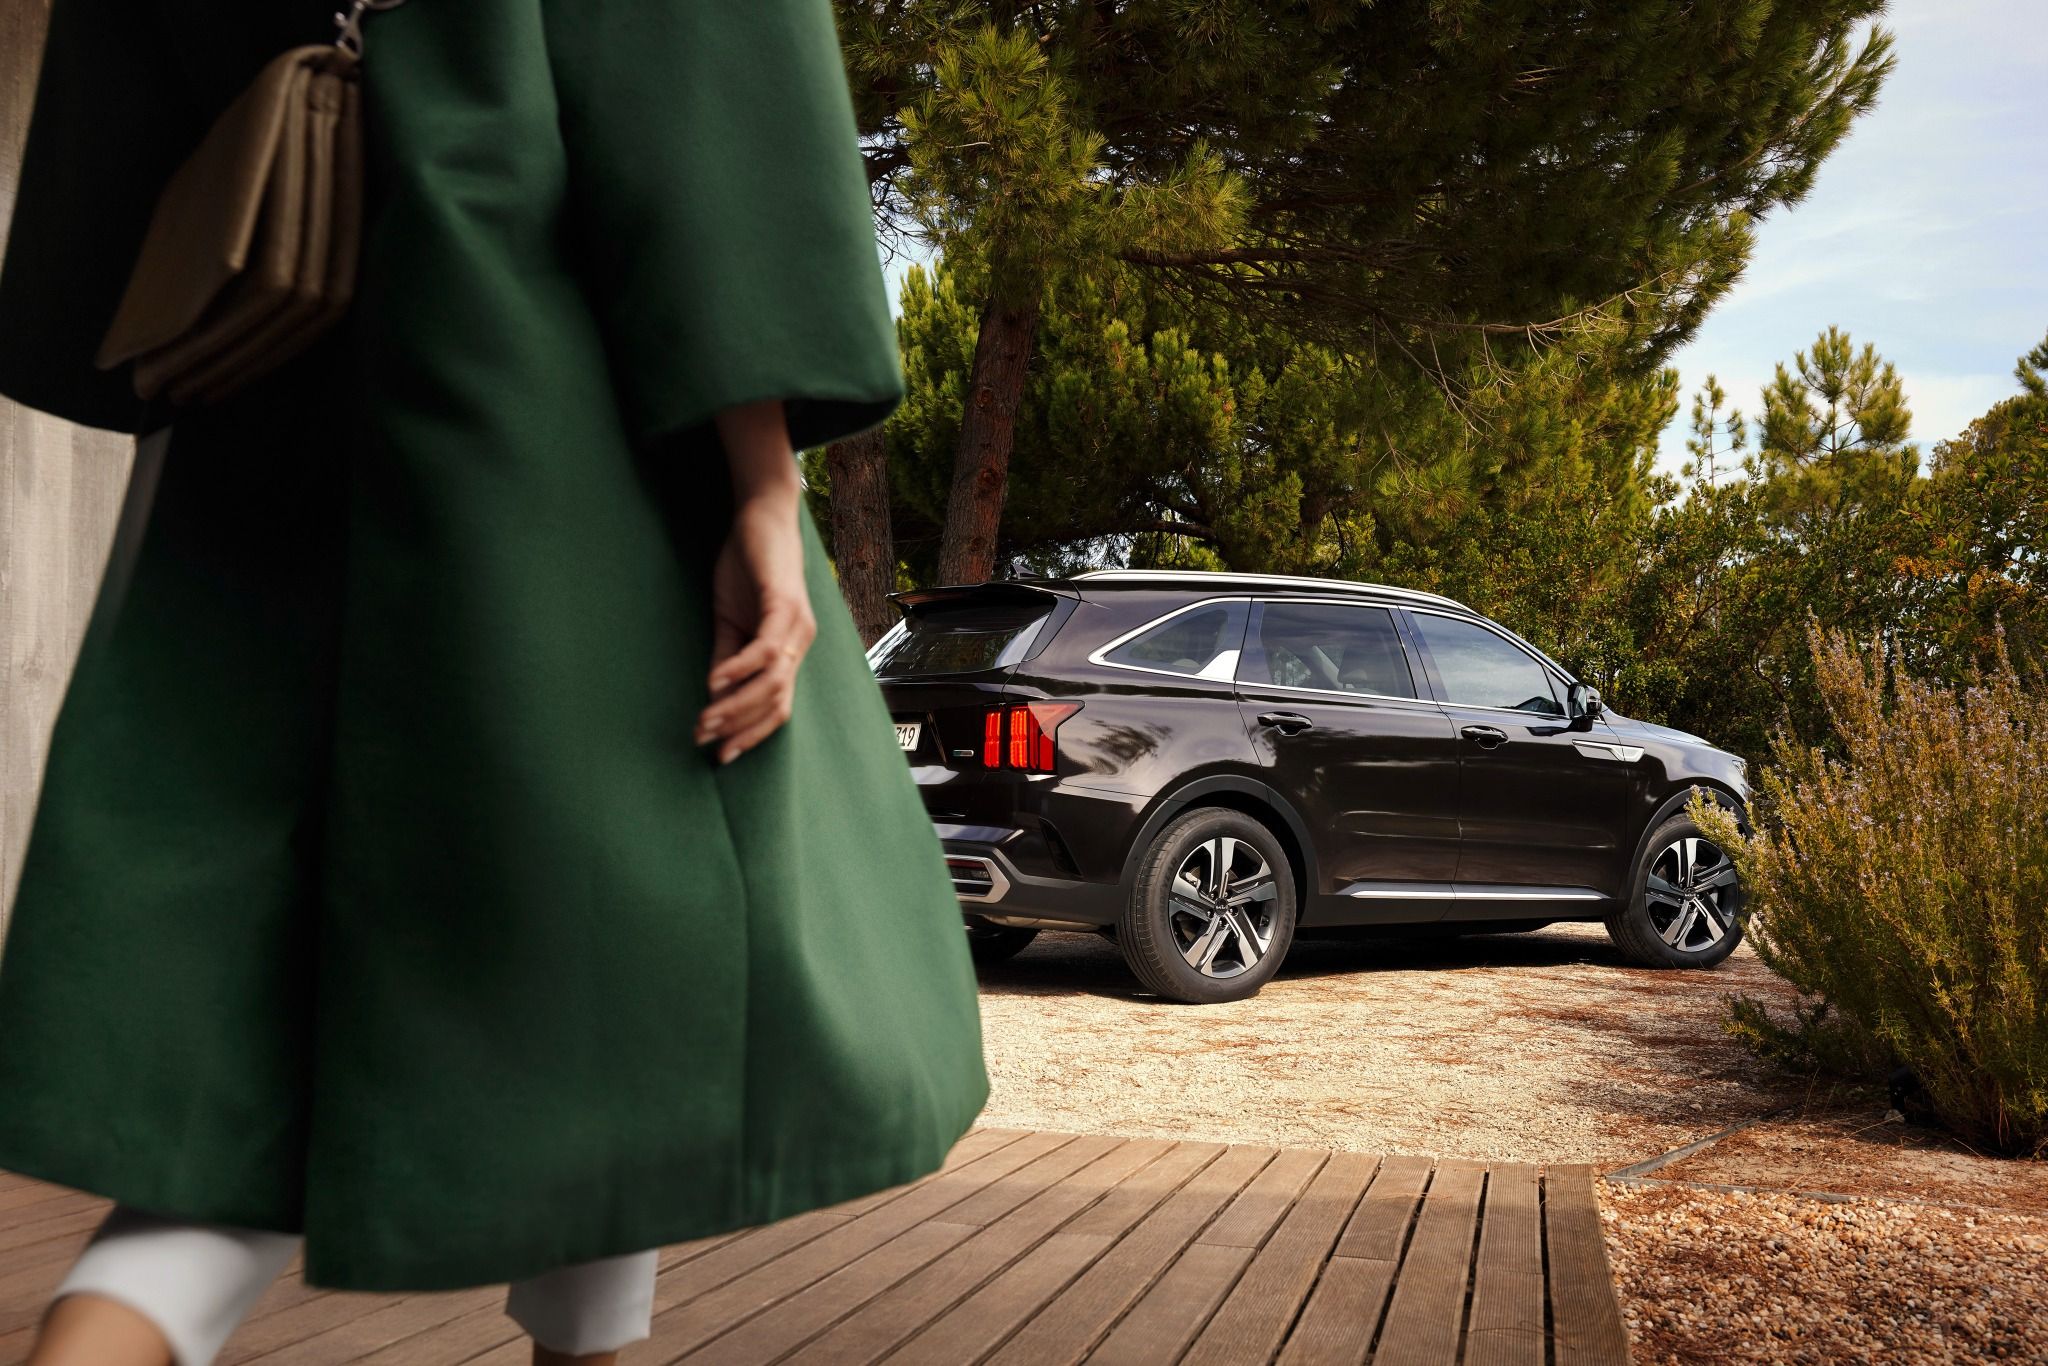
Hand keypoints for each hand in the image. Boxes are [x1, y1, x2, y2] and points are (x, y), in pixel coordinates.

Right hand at [697, 401, 815, 763]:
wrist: (761, 516)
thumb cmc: (747, 567)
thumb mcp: (730, 620)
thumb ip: (727, 657)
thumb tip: (714, 695)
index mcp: (789, 650)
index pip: (777, 707)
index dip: (750, 733)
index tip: (720, 755)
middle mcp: (799, 643)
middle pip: (777, 703)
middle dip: (741, 729)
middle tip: (705, 743)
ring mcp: (795, 625)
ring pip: (773, 682)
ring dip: (737, 706)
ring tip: (705, 719)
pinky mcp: (784, 604)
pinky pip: (765, 647)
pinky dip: (740, 668)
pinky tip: (715, 683)